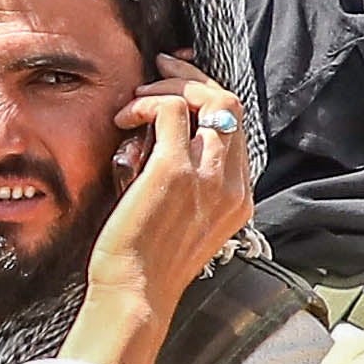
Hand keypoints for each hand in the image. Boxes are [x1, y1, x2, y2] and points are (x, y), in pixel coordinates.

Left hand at [70, 55, 255, 363]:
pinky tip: (124, 118)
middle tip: (161, 68)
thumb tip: (158, 142)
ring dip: (171, 85)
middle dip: (194, 78)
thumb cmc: (145, 263)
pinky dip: (146, 102)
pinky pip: (170, 109)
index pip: (237, 128)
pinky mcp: (174, 171)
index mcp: (239, 197)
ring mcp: (208, 175)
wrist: (136, 295)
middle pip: (231, 105)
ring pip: (210, 99)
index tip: (180, 85)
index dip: (209, 97)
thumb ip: (187, 185)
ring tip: (139, 97)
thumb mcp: (182, 221)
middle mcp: (232, 184)